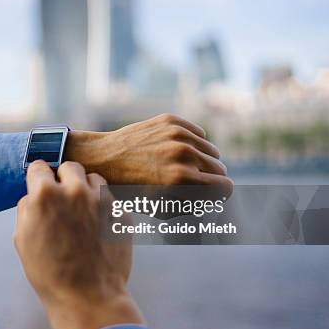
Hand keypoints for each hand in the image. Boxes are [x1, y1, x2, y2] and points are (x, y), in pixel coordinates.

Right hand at [14, 160, 143, 328]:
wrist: (87, 297)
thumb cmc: (50, 272)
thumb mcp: (22, 239)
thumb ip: (27, 208)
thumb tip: (33, 194)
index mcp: (45, 195)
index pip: (39, 166)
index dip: (38, 178)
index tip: (41, 185)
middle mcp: (74, 190)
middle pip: (69, 167)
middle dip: (63, 179)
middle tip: (62, 199)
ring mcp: (101, 200)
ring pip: (93, 178)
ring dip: (86, 189)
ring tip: (82, 212)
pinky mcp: (121, 212)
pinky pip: (110, 198)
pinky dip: (102, 206)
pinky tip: (97, 226)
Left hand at [65, 113, 232, 190]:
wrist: (103, 158)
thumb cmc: (129, 189)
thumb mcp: (159, 207)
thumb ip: (191, 206)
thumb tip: (215, 202)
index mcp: (180, 180)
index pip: (225, 186)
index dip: (220, 194)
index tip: (213, 195)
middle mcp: (182, 154)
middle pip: (220, 168)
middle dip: (211, 178)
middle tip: (194, 183)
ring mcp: (177, 135)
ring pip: (211, 150)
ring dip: (202, 160)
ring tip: (183, 168)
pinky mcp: (171, 121)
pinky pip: (198, 134)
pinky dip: (192, 143)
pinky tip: (175, 151)